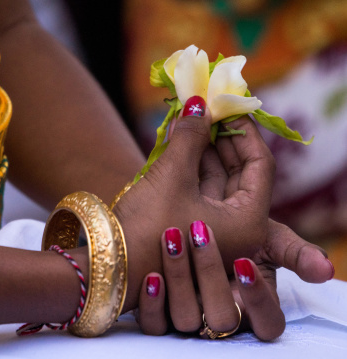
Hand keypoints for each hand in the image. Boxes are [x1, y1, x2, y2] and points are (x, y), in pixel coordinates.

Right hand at [115, 101, 275, 310]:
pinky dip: (190, 164)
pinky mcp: (192, 226)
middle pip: (238, 172)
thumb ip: (191, 135)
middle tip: (206, 108)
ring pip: (216, 179)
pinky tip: (179, 138)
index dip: (244, 131)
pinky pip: (199, 188)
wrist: (111, 264)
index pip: (260, 165)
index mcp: (249, 222)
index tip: (228, 105)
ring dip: (202, 148)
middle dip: (221, 137)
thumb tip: (199, 100)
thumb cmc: (149, 225)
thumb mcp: (172, 175)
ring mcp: (215, 229)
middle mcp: (238, 229)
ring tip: (189, 117)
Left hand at [138, 223, 284, 340]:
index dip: (257, 299)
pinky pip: (155, 325)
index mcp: (252, 305)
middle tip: (198, 232)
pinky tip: (152, 275)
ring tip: (171, 239)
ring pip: (186, 320)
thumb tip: (326, 269)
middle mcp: (220, 316)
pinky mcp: (160, 317)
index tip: (243, 262)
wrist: (190, 224)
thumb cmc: (234, 234)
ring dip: (180, 281)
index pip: (266, 323)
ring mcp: (189, 319)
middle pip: (222, 319)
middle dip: (210, 275)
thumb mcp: (265, 238)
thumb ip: (293, 252)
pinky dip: (153, 304)